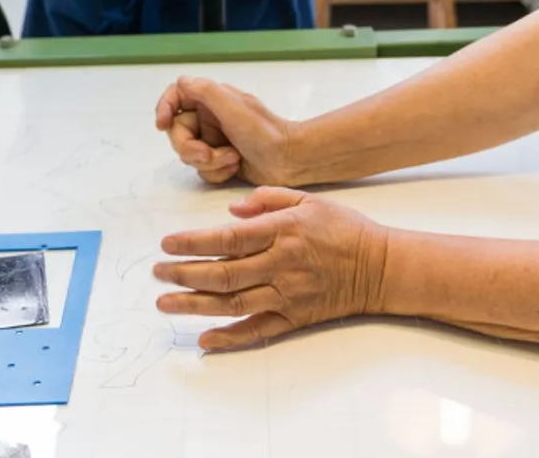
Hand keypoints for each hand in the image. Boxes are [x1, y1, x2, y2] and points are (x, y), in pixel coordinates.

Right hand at [155, 75, 297, 185]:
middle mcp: (209, 117)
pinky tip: (235, 167)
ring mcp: (214, 139)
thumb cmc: (264, 132)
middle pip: (178, 133)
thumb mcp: (234, 107)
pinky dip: (217, 172)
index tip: (162, 125)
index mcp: (211, 99)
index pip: (176, 96)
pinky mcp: (219, 160)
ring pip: (189, 155)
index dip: (164, 108)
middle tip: (207, 155)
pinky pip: (203, 170)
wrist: (288, 160)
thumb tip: (182, 80)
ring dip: (209, 162)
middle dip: (191, 149)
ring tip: (233, 160)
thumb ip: (206, 91)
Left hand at [156, 188, 387, 350]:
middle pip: (223, 273)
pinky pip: (257, 331)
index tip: (166, 244)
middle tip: (157, 274)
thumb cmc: (345, 229)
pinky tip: (204, 340)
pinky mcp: (295, 318)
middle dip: (184, 274)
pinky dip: (229, 338)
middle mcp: (282, 264)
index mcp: (283, 231)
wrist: (381, 267)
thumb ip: (268, 201)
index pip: (228, 239)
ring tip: (165, 303)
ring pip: (233, 304)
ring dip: (195, 306)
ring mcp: (287, 295)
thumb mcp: (309, 199)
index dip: (193, 243)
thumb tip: (231, 212)